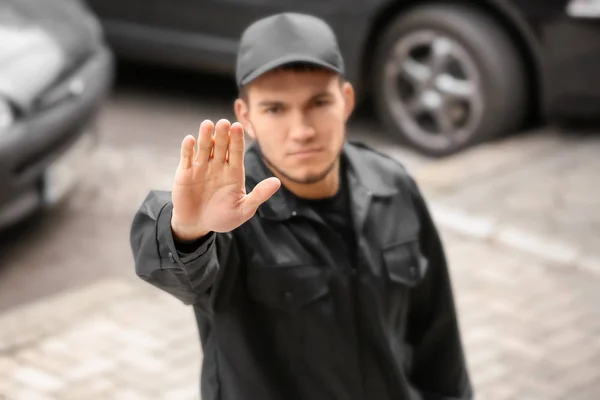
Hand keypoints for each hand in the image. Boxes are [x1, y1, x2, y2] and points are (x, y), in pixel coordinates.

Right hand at [171, 119, 280, 240]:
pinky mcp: (185, 172)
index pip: (236, 151)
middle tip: (224, 123)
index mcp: (234, 172)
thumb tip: (277, 182)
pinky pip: (187, 157)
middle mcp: (218, 166)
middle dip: (222, 134)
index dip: (237, 139)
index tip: (238, 127)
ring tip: (208, 124)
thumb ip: (259, 195)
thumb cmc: (223, 218)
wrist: (198, 225)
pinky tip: (190, 139)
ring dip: (205, 136)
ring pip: (204, 147)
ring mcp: (201, 167)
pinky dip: (188, 148)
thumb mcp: (244, 210)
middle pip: (221, 146)